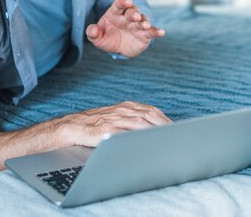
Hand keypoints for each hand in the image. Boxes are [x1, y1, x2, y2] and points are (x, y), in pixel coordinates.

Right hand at [56, 101, 171, 146]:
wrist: (73, 126)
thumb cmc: (96, 125)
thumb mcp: (117, 118)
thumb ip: (134, 121)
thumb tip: (155, 131)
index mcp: (127, 107)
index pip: (152, 111)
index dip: (165, 120)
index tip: (177, 129)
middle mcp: (122, 111)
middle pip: (149, 116)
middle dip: (164, 126)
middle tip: (176, 136)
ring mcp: (114, 119)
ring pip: (139, 123)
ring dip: (154, 131)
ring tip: (166, 140)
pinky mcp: (106, 129)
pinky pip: (124, 133)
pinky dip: (136, 138)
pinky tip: (145, 144)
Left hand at [86, 0, 164, 57]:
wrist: (118, 48)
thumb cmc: (106, 38)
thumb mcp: (96, 37)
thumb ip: (92, 32)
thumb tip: (93, 30)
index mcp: (115, 14)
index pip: (119, 4)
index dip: (123, 2)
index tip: (127, 2)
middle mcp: (128, 17)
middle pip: (132, 11)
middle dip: (134, 12)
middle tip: (135, 16)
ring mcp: (137, 25)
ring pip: (143, 20)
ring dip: (144, 21)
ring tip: (145, 25)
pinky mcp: (145, 35)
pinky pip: (151, 32)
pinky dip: (157, 31)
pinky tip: (161, 32)